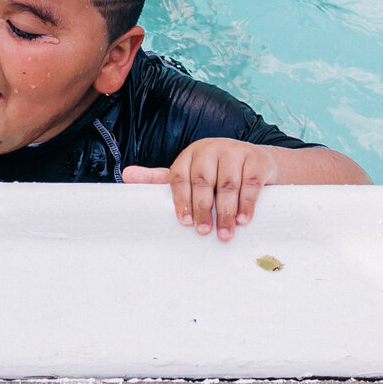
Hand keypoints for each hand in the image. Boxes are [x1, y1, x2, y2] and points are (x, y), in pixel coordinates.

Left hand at [124, 138, 284, 241]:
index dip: (181, 200)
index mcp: (190, 154)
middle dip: (203, 209)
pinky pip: (251, 183)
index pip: (180, 176)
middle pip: (203, 181)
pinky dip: (247, 204)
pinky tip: (243, 220)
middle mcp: (211, 149)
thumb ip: (160, 179)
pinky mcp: (256, 159)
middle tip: (203, 232)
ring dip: (226, 212)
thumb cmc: (216, 173)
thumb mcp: (188, 175)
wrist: (256, 161)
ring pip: (228, 185)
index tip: (184, 222)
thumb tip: (126, 175)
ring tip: (224, 234)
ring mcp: (235, 152)